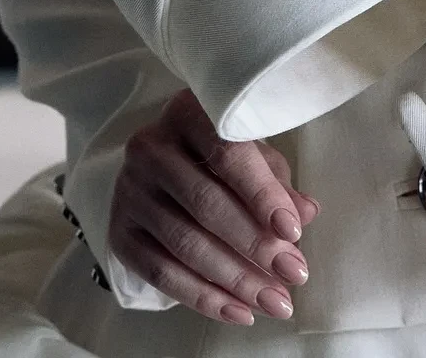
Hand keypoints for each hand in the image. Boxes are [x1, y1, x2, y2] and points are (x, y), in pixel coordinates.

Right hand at [108, 88, 319, 324]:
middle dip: (255, 246)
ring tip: (276, 301)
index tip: (293, 230)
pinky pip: (161, 274)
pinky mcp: (120, 233)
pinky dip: (204, 298)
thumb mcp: (250, 153)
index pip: (226, 152)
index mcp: (187, 112)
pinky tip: (240, 312)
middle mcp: (150, 147)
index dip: (262, 193)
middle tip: (294, 275)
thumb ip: (276, 181)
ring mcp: (130, 191)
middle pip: (206, 203)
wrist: (160, 165)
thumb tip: (305, 212)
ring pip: (185, 244)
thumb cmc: (218, 153)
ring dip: (237, 280)